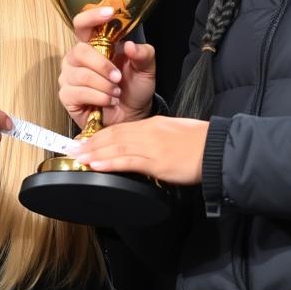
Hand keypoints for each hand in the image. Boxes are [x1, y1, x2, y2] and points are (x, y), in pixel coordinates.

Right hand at [58, 6, 156, 129]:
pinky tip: (108, 101)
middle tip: (118, 77)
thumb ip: (143, 54)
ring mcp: (69, 76)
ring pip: (81, 75)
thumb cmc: (134, 89)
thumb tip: (130, 45)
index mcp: (94, 44)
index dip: (92, 16)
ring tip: (116, 92)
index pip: (83, 23)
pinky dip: (98, 97)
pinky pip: (77, 92)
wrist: (132, 116)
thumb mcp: (146, 69)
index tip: (110, 13)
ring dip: (103, 85)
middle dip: (102, 65)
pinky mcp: (67, 96)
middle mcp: (77, 58)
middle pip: (80, 51)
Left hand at [73, 116, 208, 184]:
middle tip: (73, 149)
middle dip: (91, 143)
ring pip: (116, 147)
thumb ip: (157, 139)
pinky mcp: (156, 161)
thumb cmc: (201, 143)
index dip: (101, 135)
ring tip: (79, 157)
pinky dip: (110, 162)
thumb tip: (145, 149)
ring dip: (94, 153)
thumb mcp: (175, 134)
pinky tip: (97, 165)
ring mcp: (151, 146)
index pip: (121, 128)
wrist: (217, 149)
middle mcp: (148, 132)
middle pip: (113, 136)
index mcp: (153, 124)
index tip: (86, 141)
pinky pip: (127, 160)